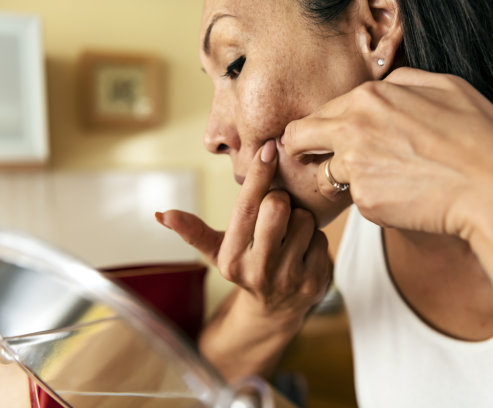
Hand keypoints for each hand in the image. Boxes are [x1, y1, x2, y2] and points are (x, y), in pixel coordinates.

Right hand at [156, 140, 330, 318]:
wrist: (273, 311)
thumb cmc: (245, 267)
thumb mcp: (217, 251)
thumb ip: (193, 231)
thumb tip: (162, 214)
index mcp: (232, 258)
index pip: (246, 207)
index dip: (257, 174)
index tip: (267, 148)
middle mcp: (259, 270)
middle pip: (279, 206)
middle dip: (280, 201)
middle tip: (276, 212)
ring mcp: (290, 278)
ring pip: (305, 219)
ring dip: (300, 220)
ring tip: (288, 235)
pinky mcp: (316, 282)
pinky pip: (322, 238)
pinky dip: (314, 239)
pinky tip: (303, 251)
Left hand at [283, 67, 492, 236]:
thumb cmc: (477, 137)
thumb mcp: (445, 87)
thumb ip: (403, 82)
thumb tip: (383, 87)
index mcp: (369, 98)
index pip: (319, 113)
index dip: (320, 129)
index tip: (322, 140)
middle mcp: (353, 129)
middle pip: (299, 140)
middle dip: (302, 150)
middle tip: (312, 160)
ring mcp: (355, 167)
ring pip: (327, 175)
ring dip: (343, 179)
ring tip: (382, 182)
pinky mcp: (364, 201)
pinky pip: (356, 200)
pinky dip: (372, 200)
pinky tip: (402, 196)